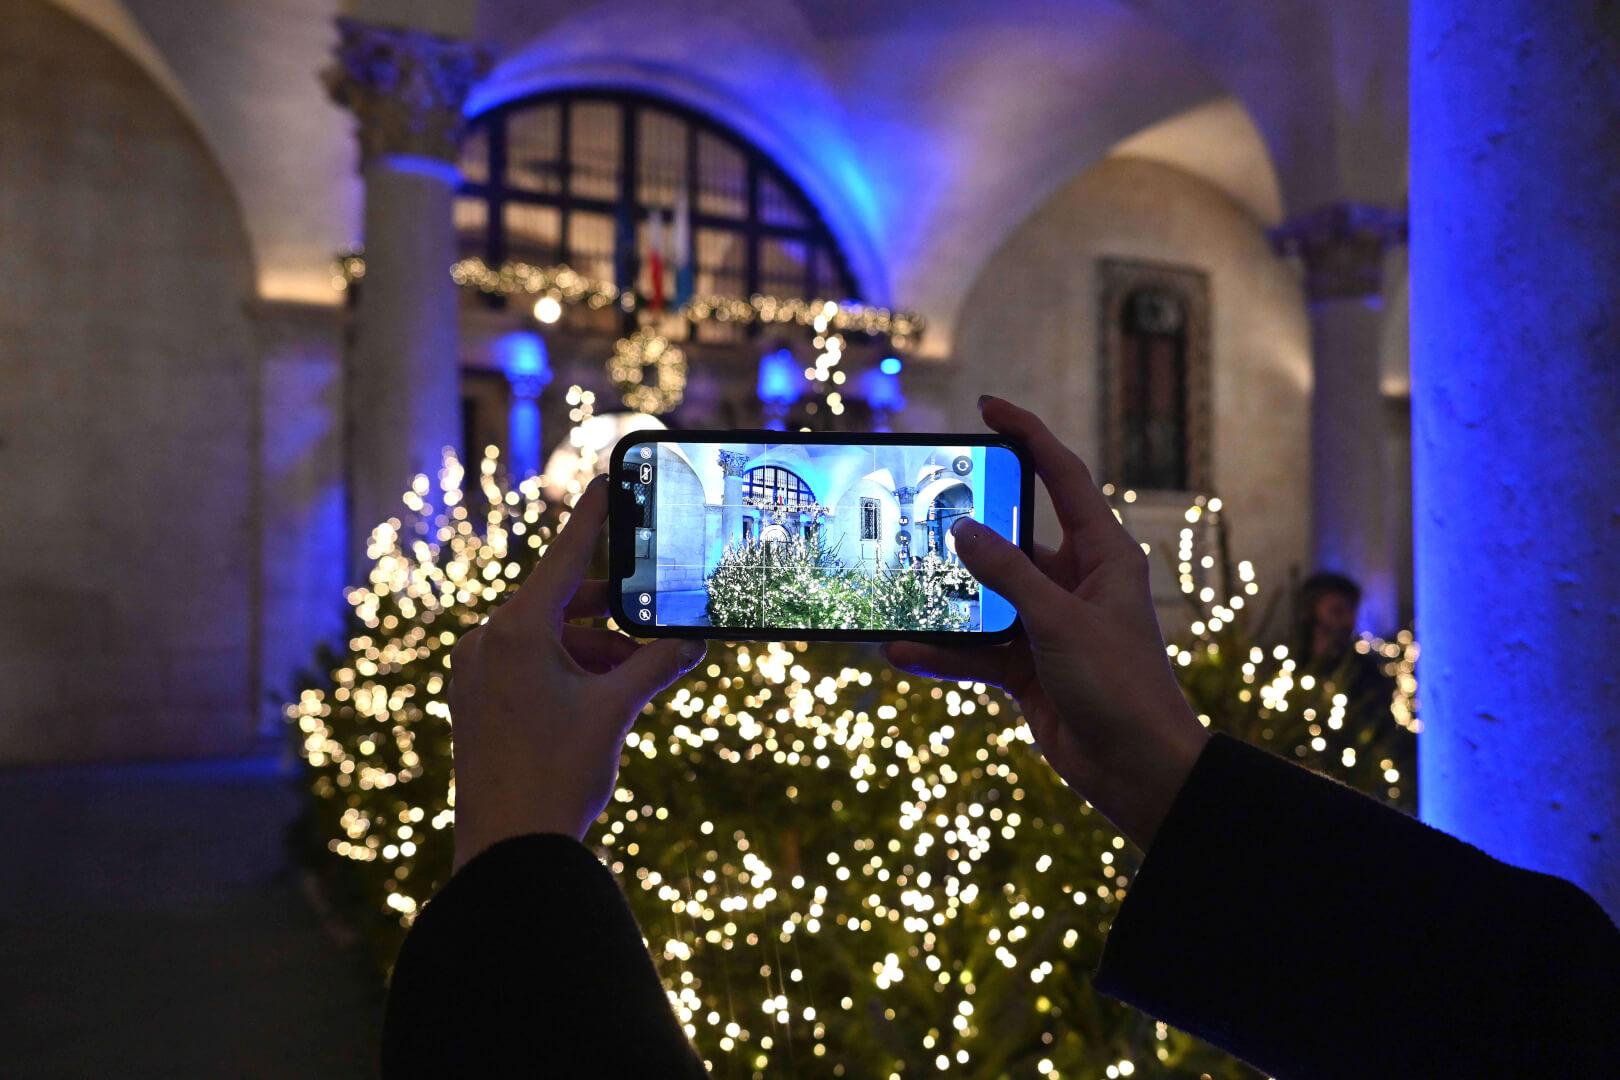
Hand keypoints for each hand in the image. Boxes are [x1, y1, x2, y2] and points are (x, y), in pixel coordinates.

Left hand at [447, 475, 706, 869]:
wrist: (507, 852)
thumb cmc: (557, 777)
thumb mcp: (616, 711)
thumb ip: (655, 665)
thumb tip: (693, 640)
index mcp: (516, 631)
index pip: (566, 555)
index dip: (593, 517)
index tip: (606, 478)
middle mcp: (487, 642)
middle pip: (560, 602)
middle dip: (611, 617)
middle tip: (655, 627)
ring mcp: (476, 673)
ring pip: (547, 638)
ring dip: (594, 650)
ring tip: (635, 679)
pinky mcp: (474, 702)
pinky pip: (527, 665)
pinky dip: (567, 670)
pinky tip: (602, 698)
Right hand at [884, 397, 1207, 849]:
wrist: (1137, 770)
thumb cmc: (1120, 687)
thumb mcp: (1060, 622)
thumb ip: (1008, 574)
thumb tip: (962, 531)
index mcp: (1103, 555)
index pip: (1062, 477)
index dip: (1027, 435)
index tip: (988, 408)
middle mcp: (1076, 582)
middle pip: (1011, 538)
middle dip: (965, 527)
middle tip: (916, 506)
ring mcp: (1049, 624)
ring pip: (984, 597)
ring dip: (943, 598)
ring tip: (895, 583)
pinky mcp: (1029, 667)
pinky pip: (976, 649)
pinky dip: (942, 651)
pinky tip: (900, 649)